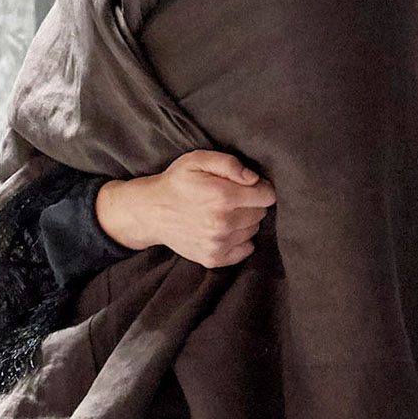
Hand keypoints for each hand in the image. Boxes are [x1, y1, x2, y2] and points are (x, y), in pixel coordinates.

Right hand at [95, 151, 275, 268]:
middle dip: (252, 204)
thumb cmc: (176, 182)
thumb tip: (253, 178)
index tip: (249, 186)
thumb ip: (229, 164)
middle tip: (232, 198)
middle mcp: (224, 223)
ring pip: (253, 231)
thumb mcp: (197, 160)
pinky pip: (245, 250)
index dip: (261, 188)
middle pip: (261, 214)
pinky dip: (240, 240)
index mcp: (223, 197)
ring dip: (244, 221)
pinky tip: (224, 229)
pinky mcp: (214, 258)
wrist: (150, 211)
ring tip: (224, 213)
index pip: (267, 196)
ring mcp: (219, 243)